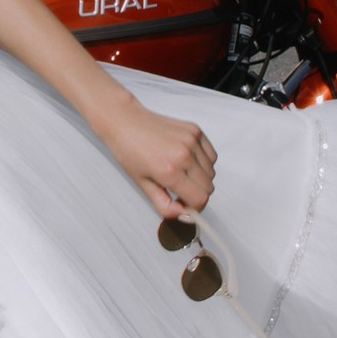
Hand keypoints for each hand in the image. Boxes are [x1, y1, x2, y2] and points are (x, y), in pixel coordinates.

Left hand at [96, 96, 217, 222]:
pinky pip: (211, 155)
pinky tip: (187, 160)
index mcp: (169, 171)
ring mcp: (191, 140)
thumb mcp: (142, 185)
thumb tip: (184, 215)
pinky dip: (204, 162)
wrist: (125, 122)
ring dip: (200, 177)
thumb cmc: (129, 151)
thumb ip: (165, 205)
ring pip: (211, 172)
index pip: (200, 199)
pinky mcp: (195, 130)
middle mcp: (184, 155)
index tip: (184, 204)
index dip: (194, 207)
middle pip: (208, 187)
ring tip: (180, 171)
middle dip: (196, 193)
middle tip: (179, 188)